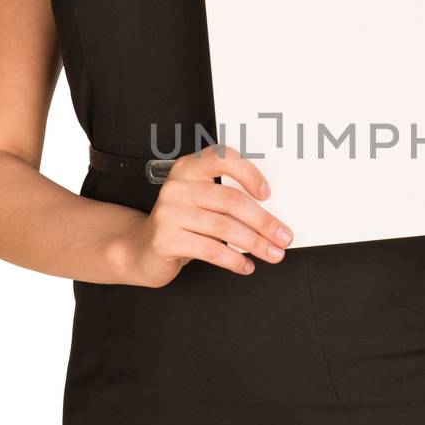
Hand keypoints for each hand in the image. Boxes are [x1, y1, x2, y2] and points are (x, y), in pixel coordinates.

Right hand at [115, 143, 293, 286]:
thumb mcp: (201, 204)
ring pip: (224, 228)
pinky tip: (245, 266)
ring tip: (272, 254)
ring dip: (255, 244)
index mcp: (188, 169)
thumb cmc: (181, 225)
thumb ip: (227, 201)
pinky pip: (210, 250)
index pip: (222, 158)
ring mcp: (168, 212)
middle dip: (264, 222)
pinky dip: (234, 260)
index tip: (268, 194)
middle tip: (283, 236)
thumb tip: (272, 218)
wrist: (141, 249)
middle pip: (231, 201)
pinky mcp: (165, 239)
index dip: (249, 173)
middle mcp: (177, 187)